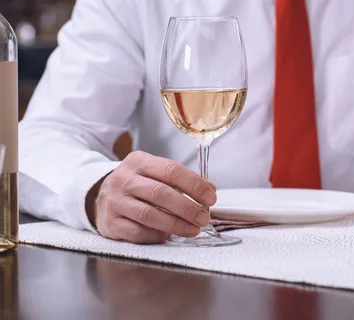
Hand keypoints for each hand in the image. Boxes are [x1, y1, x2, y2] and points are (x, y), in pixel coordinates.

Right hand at [89, 151, 215, 243]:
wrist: (98, 197)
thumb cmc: (136, 185)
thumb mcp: (155, 173)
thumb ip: (181, 180)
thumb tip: (210, 190)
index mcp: (138, 161)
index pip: (171, 170)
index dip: (194, 184)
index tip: (211, 197)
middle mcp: (123, 179)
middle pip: (160, 193)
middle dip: (187, 207)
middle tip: (204, 218)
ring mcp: (114, 201)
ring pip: (149, 215)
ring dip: (176, 224)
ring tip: (194, 229)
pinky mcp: (110, 223)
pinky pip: (138, 232)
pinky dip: (157, 235)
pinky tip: (169, 236)